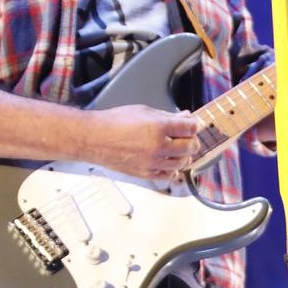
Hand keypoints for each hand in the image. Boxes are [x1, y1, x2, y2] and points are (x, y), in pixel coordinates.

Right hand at [84, 104, 201, 179]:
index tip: (191, 124)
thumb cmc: (114, 122)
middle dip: (192, 140)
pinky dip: (173, 169)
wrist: (94, 139)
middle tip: (187, 137)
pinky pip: (169, 175)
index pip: (190, 127)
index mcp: (159, 127)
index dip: (193, 125)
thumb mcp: (143, 111)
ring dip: (184, 155)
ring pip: (182, 162)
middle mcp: (158, 146)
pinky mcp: (146, 174)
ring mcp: (153, 162)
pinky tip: (169, 162)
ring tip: (178, 149)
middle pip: (190, 146)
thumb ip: (167, 116)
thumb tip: (185, 117)